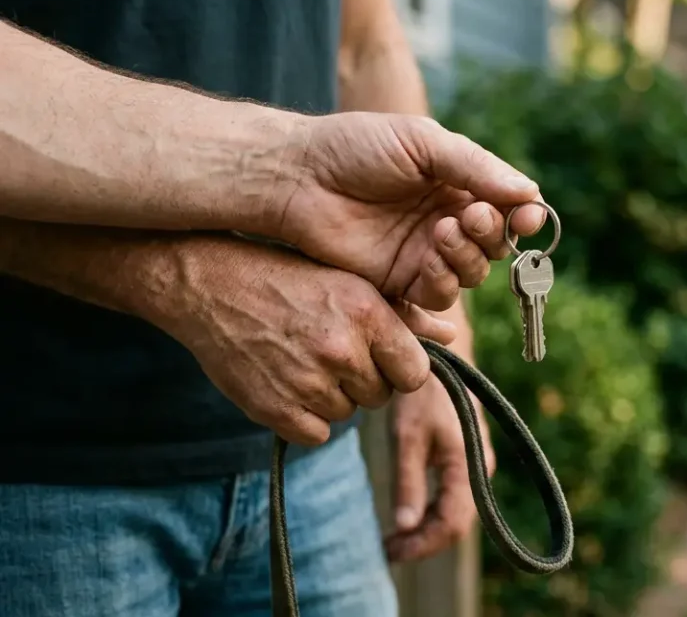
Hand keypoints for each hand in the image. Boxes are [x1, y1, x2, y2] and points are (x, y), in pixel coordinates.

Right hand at [151, 236, 457, 445]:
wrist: (210, 284)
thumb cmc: (288, 278)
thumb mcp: (349, 283)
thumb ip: (403, 315)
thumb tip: (451, 335)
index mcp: (367, 315)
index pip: (415, 372)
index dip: (401, 367)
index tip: (382, 356)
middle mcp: (342, 350)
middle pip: (382, 395)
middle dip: (366, 379)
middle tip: (333, 352)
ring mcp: (307, 383)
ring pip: (348, 412)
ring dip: (334, 396)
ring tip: (305, 359)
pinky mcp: (274, 410)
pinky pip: (315, 433)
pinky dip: (305, 418)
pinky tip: (288, 382)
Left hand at [271, 112, 547, 310]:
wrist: (298, 177)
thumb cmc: (355, 148)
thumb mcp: (423, 142)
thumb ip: (476, 167)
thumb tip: (531, 194)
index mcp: (458, 183)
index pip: (509, 206)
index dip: (525, 216)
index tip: (528, 217)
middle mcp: (448, 220)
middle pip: (496, 244)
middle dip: (493, 233)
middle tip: (469, 217)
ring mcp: (425, 253)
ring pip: (472, 273)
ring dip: (468, 257)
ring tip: (441, 232)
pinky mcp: (400, 282)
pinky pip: (438, 296)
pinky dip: (444, 282)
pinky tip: (431, 260)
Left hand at [386, 342, 494, 560]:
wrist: (443, 355)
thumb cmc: (424, 391)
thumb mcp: (408, 436)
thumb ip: (407, 482)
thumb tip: (403, 527)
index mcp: (468, 465)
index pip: (452, 524)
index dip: (422, 545)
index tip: (390, 553)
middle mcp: (480, 469)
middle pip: (457, 523)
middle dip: (424, 542)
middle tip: (388, 550)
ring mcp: (476, 465)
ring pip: (456, 513)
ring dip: (427, 529)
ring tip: (394, 537)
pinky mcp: (467, 459)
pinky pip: (454, 497)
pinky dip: (431, 513)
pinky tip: (408, 515)